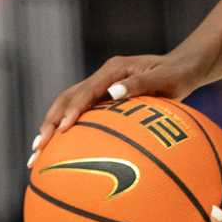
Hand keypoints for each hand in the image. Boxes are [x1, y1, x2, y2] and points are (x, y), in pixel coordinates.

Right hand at [32, 36, 218, 151]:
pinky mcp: (103, 97)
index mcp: (114, 69)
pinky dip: (67, 130)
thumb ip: (141, 84)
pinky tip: (61, 152)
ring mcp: (101, 86)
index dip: (71, 111)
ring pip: (68, 106)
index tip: (61, 131)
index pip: (85, 91)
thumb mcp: (166, 79)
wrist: (184, 67)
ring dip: (51, 127)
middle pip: (66, 99)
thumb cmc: (178, 75)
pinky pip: (81, 113)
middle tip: (37, 149)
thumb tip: (114, 93)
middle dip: (49, 123)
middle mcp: (103, 76)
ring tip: (37, 154)